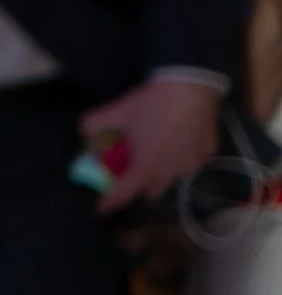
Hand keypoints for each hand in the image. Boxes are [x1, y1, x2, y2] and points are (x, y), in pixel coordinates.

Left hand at [79, 76, 221, 212]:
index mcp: (146, 168)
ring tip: (152, 150)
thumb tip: (86, 139)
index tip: (98, 208)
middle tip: (127, 168)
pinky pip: (191, 162)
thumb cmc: (149, 104)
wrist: (189, 86)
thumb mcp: (114, 113)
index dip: (108, 202)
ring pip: (172, 178)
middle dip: (136, 184)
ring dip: (160, 171)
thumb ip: (93, 128)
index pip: (123, 193)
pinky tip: (175, 139)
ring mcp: (193, 165)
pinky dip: (180, 157)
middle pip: (149, 189)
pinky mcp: (208, 153)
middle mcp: (171, 173)